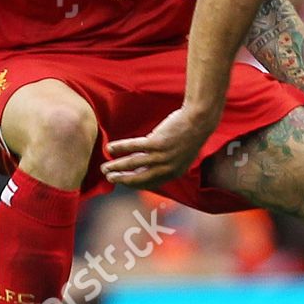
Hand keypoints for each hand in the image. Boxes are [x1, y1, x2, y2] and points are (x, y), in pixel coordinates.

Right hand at [102, 106, 216, 189]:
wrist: (199, 120)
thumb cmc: (189, 135)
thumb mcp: (180, 155)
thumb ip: (164, 163)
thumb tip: (143, 165)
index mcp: (174, 173)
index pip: (149, 183)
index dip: (133, 183)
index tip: (122, 181)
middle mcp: (167, 168)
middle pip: (138, 178)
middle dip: (121, 180)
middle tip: (108, 178)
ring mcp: (162, 156)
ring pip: (133, 164)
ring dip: (116, 167)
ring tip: (104, 167)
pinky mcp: (157, 142)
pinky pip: (133, 147)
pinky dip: (120, 147)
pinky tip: (110, 147)